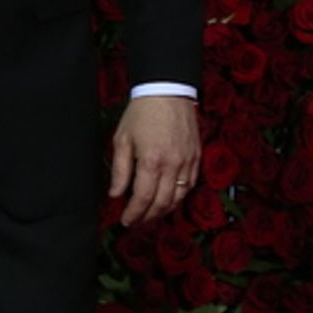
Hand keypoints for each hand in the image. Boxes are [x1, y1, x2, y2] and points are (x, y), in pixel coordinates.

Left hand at [108, 95, 199, 225]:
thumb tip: (116, 194)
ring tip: (151, 215)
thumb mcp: (123, 139)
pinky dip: (179, 197)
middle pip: (162, 203)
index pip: (143, 199)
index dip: (134, 214)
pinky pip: (190, 185)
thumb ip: (120, 170)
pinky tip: (169, 199)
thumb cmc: (142, 112)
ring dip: (164, 210)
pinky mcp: (196, 157)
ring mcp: (187, 161)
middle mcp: (172, 165)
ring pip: (179, 197)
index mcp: (151, 161)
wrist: (167, 91)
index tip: (126, 221)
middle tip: (137, 221)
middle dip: (148, 217)